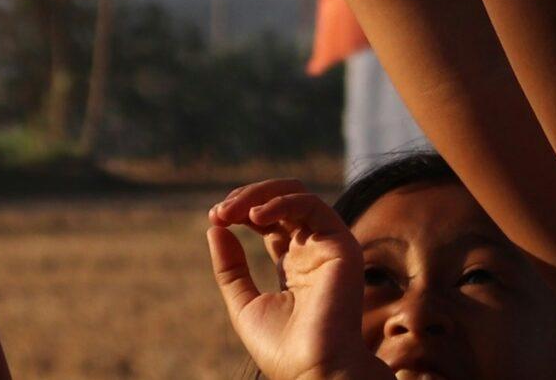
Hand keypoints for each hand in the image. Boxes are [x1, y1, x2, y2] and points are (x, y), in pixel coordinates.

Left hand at [207, 178, 389, 379]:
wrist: (313, 371)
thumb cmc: (283, 349)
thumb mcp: (244, 304)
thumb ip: (230, 268)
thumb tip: (215, 228)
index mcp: (294, 264)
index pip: (269, 220)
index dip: (241, 211)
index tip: (214, 219)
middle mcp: (312, 249)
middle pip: (281, 202)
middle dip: (246, 199)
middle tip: (219, 212)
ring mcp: (327, 245)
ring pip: (296, 194)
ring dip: (259, 195)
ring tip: (230, 211)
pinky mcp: (340, 244)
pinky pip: (311, 206)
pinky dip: (280, 202)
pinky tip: (254, 216)